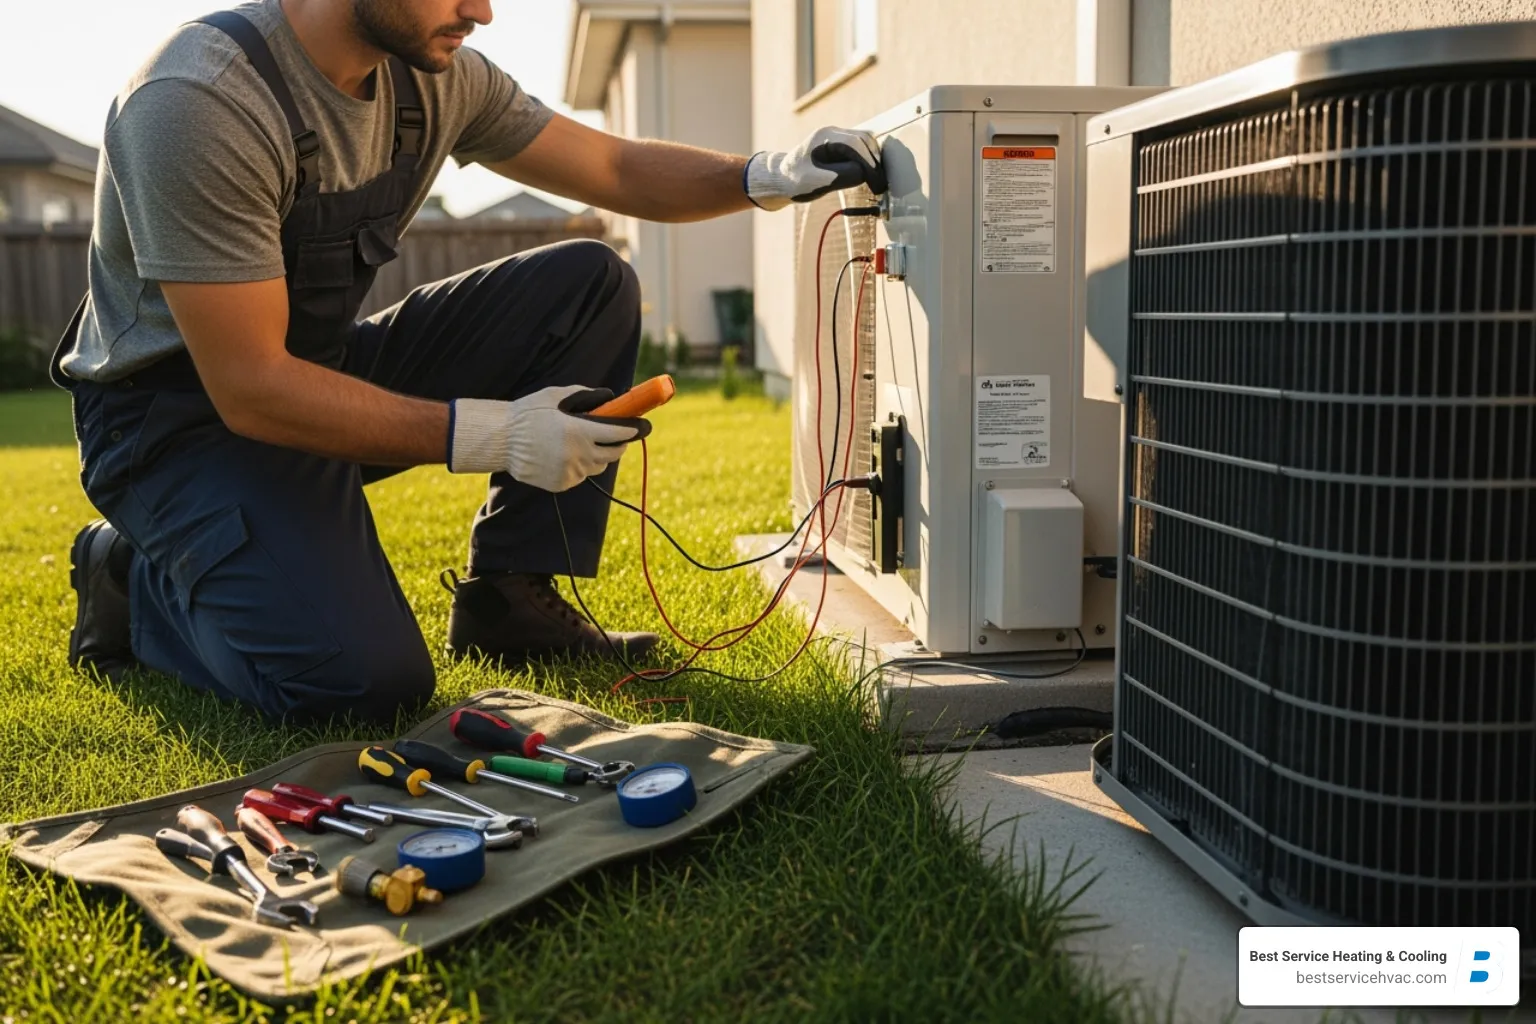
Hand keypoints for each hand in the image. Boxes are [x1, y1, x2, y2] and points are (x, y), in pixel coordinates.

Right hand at [448, 385, 648, 491]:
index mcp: (578, 431)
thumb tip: (609, 396)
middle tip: (619, 437)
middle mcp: (577, 455)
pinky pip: (581, 476)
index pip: (617, 434)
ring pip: (598, 467)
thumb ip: (585, 396)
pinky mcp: (561, 484)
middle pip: (613, 454)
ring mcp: (570, 472)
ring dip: (598, 456)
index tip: (641, 426)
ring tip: (585, 444)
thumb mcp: (556, 396)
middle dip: (619, 444)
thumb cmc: (528, 413)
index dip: (632, 430)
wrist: (501, 441)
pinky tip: (565, 455)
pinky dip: (580, 466)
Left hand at [744, 127, 886, 211]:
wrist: (780, 180)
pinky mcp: (840, 148)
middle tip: (880, 184)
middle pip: (864, 140)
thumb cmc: (795, 181)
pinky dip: (868, 161)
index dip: (870, 163)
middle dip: (875, 161)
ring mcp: (837, 139)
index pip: (856, 144)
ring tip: (877, 181)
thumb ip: (842, 176)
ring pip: (865, 143)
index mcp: (825, 136)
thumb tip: (865, 173)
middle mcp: (832, 133)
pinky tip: (871, 176)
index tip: (877, 182)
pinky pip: (860, 150)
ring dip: (873, 160)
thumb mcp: (817, 182)